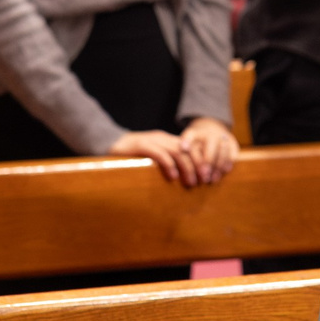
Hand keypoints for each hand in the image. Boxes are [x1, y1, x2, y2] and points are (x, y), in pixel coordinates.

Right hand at [113, 118, 236, 185]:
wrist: (109, 143)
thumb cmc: (132, 156)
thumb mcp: (153, 158)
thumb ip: (167, 163)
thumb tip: (183, 181)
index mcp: (168, 140)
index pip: (192, 147)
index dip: (203, 160)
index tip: (210, 176)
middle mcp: (163, 138)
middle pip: (189, 149)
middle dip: (200, 165)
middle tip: (205, 180)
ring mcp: (152, 140)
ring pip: (177, 151)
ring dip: (187, 167)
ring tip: (192, 182)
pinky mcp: (141, 145)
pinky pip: (159, 153)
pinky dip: (168, 165)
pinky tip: (173, 177)